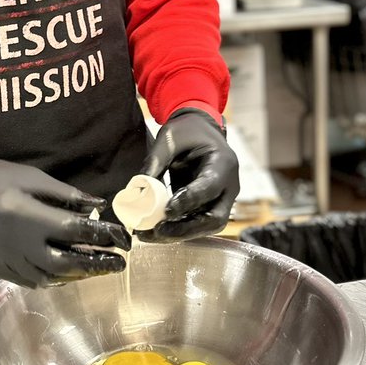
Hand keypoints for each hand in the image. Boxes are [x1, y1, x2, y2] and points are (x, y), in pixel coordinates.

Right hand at [0, 144, 130, 287]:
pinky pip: (31, 281)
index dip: (102, 237)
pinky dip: (54, 277)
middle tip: (118, 262)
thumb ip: (65, 195)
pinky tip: (68, 270)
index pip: (74, 231)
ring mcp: (2, 261)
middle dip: (96, 264)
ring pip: (49, 278)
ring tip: (97, 266)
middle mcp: (14, 244)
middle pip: (65, 263)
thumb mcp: (30, 176)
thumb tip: (97, 208)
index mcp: (24, 215)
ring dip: (77, 274)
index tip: (122, 239)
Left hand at [138, 108, 239, 241]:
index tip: (167, 211)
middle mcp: (229, 186)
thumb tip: (137, 191)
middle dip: (186, 229)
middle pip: (215, 218)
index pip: (210, 187)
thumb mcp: (169, 140)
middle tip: (158, 231)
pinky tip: (156, 231)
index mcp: (223, 163)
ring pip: (207, 226)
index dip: (190, 200)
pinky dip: (179, 229)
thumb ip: (155, 163)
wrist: (200, 129)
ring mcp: (223, 199)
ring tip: (150, 235)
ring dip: (179, 234)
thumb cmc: (187, 131)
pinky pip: (198, 223)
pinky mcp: (211, 206)